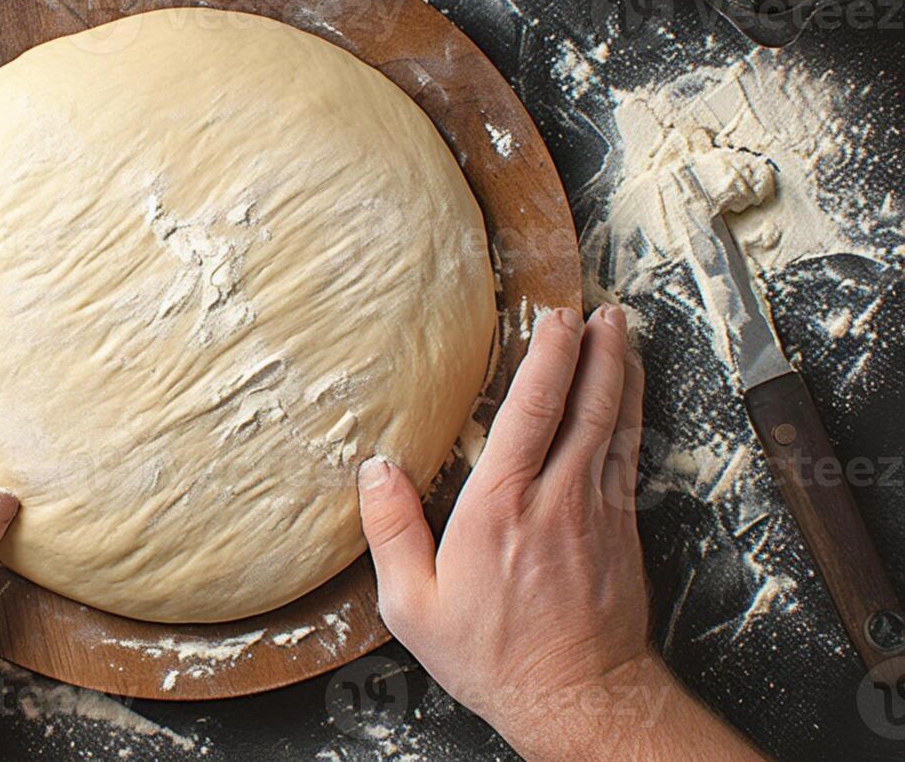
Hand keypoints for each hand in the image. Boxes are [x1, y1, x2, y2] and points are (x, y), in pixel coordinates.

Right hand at [357, 305, 761, 760]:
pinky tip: (630, 398)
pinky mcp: (623, 530)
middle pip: (587, 404)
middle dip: (597, 349)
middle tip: (601, 308)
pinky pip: (629, 455)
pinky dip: (632, 416)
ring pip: (617, 424)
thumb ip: (391, 531)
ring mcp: (598, 511)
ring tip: (622, 332)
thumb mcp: (414, 606)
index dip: (547, 357)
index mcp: (501, 506)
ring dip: (622, 372)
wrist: (579, 699)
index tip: (555, 318)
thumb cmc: (493, 656)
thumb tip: (375, 470)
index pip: (532, 411)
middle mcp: (557, 497)